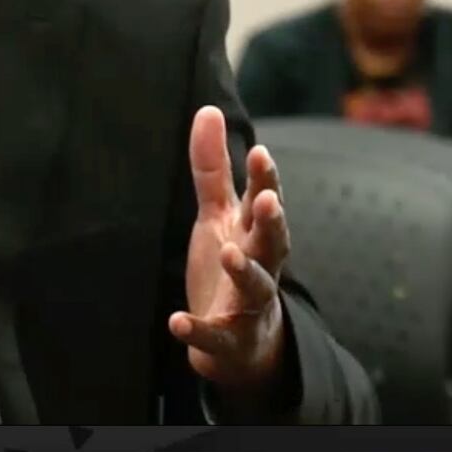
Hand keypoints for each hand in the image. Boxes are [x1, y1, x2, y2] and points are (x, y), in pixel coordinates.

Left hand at [171, 107, 291, 397]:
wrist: (239, 341)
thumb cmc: (232, 264)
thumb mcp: (218, 215)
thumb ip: (213, 168)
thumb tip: (208, 110)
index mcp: (256, 234)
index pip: (266, 202)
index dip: (266, 180)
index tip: (260, 153)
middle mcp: (261, 266)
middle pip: (274, 242)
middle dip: (272, 222)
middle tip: (266, 202)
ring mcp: (247, 304)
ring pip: (256, 287)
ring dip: (244, 270)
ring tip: (229, 253)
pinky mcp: (227, 338)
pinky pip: (214, 336)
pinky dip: (198, 330)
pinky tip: (177, 321)